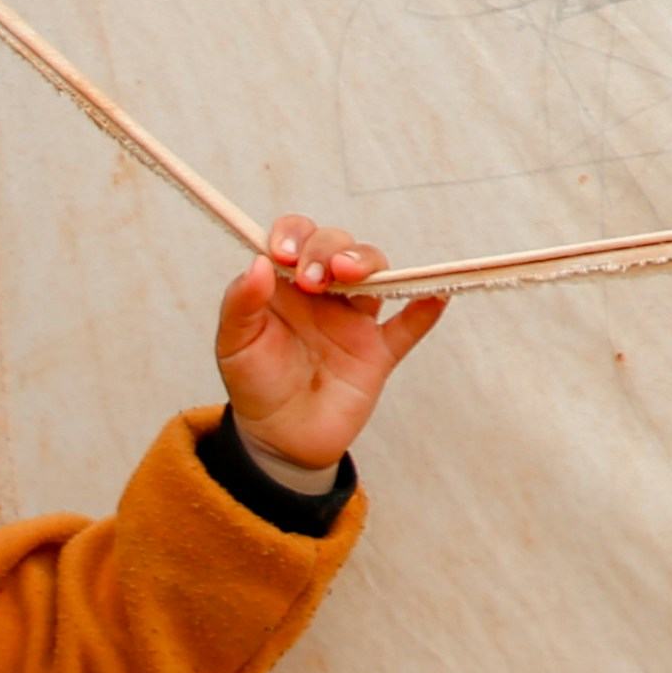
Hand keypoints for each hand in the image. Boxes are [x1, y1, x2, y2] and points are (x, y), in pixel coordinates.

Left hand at [211, 216, 444, 473]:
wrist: (279, 439)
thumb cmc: (254, 385)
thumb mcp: (234, 345)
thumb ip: (240, 304)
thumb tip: (257, 263)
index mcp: (285, 284)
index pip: (296, 237)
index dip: (294, 234)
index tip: (284, 253)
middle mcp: (322, 293)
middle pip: (337, 245)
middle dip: (327, 249)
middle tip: (313, 279)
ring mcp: (353, 321)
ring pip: (374, 272)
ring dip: (367, 262)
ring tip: (350, 273)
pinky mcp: (377, 353)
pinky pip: (408, 326)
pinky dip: (424, 310)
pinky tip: (437, 296)